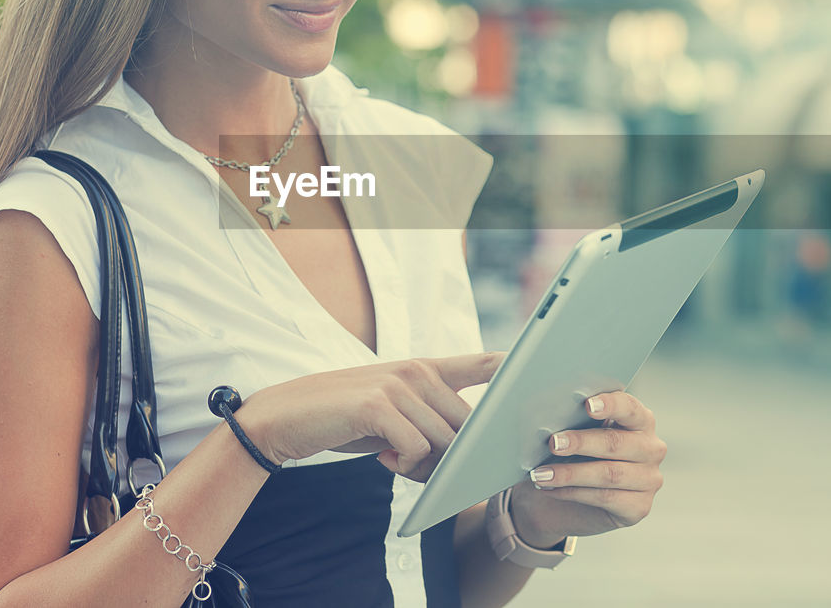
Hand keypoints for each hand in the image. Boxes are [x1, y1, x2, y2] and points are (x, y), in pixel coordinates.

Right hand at [234, 352, 502, 482]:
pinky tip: (381, 460)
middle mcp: (417, 371)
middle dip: (450, 458)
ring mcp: (399, 385)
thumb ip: (428, 425)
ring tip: (391, 459)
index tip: (542, 371)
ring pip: (443, 442)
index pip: (481, 363)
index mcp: (424, 369)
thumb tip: (462, 457)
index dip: (512, 369)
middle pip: (464, 427)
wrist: (288, 416)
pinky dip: (404, 466)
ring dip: (423, 466)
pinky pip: (416, 450)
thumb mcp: (392, 416)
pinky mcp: (379, 405)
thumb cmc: (346, 421)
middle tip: (411, 463)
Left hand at [509, 391, 665, 545]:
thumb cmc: (576, 457)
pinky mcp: (639, 507)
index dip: (610, 405)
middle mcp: (651, 448)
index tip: (587, 405)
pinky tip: (553, 489)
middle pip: (615, 442)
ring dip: (570, 473)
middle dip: (581, 442)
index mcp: (640, 420)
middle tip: (553, 443)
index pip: (629, 408)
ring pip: (608, 474)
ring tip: (542, 474)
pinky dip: (574, 493)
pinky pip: (605, 497)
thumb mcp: (579, 434)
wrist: (571, 501)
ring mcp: (649, 479)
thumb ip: (577, 422)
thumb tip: (552, 414)